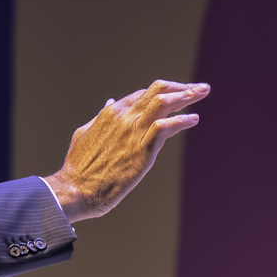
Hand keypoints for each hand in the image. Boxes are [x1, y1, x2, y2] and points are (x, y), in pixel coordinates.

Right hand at [41, 80, 208, 221]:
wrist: (75, 189)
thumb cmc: (79, 168)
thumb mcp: (86, 133)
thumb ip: (100, 118)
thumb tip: (108, 102)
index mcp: (111, 113)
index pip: (143, 95)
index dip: (163, 92)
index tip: (179, 94)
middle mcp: (123, 117)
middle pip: (157, 91)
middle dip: (182, 87)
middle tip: (200, 88)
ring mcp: (133, 132)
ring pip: (163, 103)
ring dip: (186, 96)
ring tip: (202, 95)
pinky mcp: (141, 150)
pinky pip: (165, 127)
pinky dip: (182, 121)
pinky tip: (194, 120)